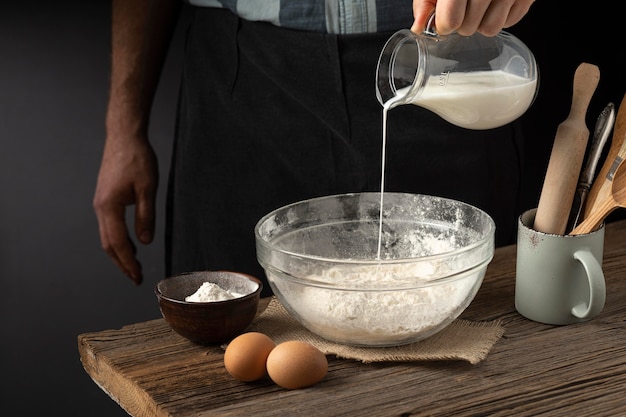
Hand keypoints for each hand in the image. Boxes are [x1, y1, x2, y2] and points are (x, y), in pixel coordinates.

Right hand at [93, 133, 157, 284]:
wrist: (124, 137)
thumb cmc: (137, 159)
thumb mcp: (148, 188)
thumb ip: (146, 216)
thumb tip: (145, 241)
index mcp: (109, 207)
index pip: (118, 243)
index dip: (128, 262)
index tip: (138, 276)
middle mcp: (101, 207)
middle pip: (108, 244)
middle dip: (122, 263)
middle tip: (136, 278)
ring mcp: (101, 203)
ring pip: (107, 236)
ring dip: (119, 253)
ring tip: (134, 266)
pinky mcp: (105, 198)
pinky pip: (110, 225)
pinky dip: (118, 239)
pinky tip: (131, 243)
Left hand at [411, 0, 534, 35]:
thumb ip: (425, 0)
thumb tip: (420, 27)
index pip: (451, 22)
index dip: (444, 23)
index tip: (445, 16)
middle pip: (468, 28)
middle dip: (462, 22)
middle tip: (464, 4)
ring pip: (490, 29)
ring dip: (482, 22)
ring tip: (480, 4)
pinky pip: (510, 22)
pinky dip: (501, 16)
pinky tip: (496, 0)